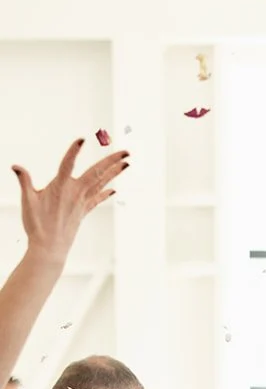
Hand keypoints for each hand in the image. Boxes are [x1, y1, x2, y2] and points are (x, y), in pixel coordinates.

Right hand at [13, 138, 129, 265]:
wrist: (49, 248)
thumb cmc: (37, 225)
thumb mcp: (28, 201)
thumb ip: (24, 181)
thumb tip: (16, 166)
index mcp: (60, 187)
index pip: (67, 164)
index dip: (74, 152)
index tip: (82, 140)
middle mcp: (75, 193)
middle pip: (97, 173)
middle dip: (112, 161)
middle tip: (126, 152)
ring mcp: (82, 202)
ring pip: (101, 183)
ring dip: (115, 172)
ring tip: (127, 162)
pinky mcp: (84, 211)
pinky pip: (97, 199)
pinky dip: (105, 192)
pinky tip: (114, 189)